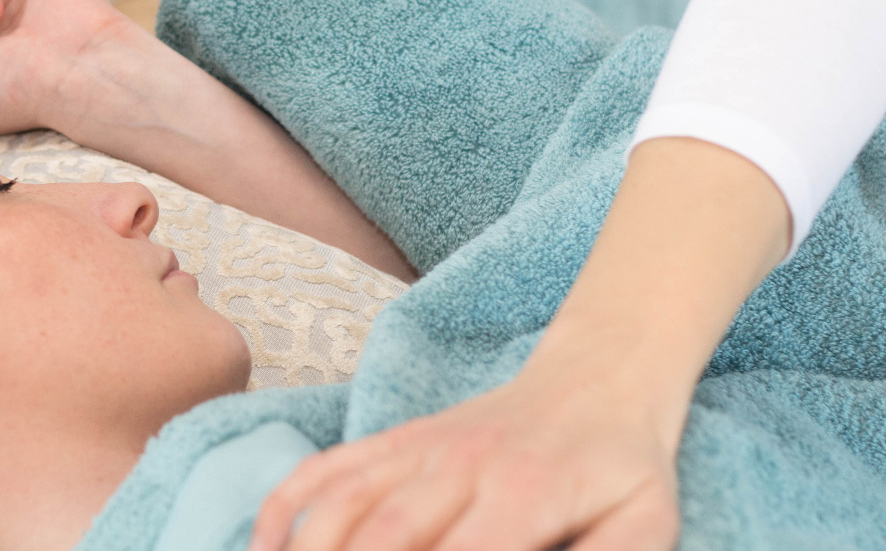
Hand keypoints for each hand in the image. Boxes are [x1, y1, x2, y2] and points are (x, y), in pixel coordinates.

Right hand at [249, 367, 680, 550]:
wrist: (596, 380)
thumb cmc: (622, 468)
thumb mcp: (646, 525)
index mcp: (525, 497)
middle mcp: (459, 467)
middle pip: (385, 536)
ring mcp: (419, 447)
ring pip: (343, 501)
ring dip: (309, 549)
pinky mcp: (396, 439)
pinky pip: (328, 467)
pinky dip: (286, 506)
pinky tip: (266, 547)